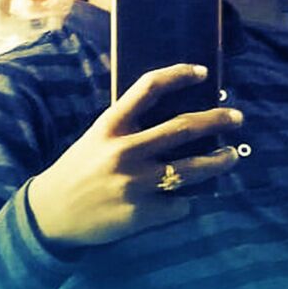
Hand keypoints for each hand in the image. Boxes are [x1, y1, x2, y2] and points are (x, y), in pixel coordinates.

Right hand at [27, 64, 241, 247]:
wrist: (50, 215)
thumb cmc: (78, 172)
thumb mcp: (96, 139)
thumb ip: (130, 129)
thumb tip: (178, 124)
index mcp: (110, 125)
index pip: (149, 88)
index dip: (179, 75)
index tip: (203, 73)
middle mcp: (124, 150)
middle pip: (184, 128)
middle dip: (217, 120)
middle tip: (237, 118)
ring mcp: (135, 183)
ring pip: (193, 169)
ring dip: (219, 162)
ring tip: (231, 157)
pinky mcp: (142, 213)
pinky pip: (179, 204)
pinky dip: (186, 201)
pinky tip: (185, 201)